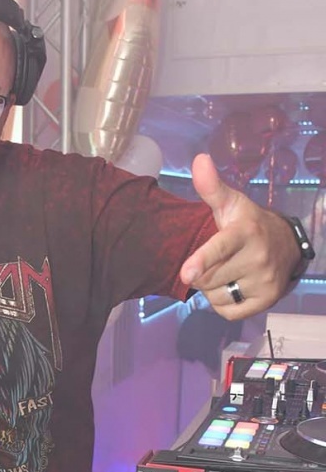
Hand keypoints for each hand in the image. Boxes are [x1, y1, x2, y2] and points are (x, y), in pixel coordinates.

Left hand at [179, 154, 300, 318]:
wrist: (286, 245)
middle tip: (215, 260)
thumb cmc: (247, 224)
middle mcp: (258, 257)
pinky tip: (233, 286)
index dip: (201, 261)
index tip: (186, 273)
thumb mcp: (231, 204)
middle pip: (207, 278)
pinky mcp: (265, 302)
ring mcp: (264, 281)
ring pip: (215, 296)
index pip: (219, 248)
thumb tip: (199, 160)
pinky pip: (227, 312)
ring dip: (212, 288)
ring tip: (226, 272)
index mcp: (244, 232)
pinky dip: (223, 303)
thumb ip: (211, 187)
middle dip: (202, 273)